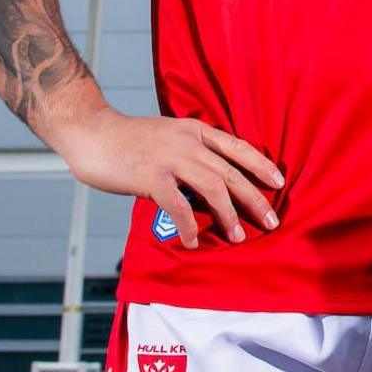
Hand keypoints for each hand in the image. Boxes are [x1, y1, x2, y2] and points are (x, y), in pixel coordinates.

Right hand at [45, 103, 283, 250]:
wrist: (91, 132)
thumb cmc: (128, 139)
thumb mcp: (168, 136)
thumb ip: (189, 153)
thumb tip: (208, 185)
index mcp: (194, 130)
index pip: (237, 147)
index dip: (260, 165)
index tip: (279, 182)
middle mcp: (188, 142)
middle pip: (231, 172)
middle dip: (254, 198)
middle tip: (271, 221)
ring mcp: (170, 159)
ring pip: (212, 188)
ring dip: (228, 215)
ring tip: (238, 237)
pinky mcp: (150, 177)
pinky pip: (178, 206)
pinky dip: (189, 226)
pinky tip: (194, 241)